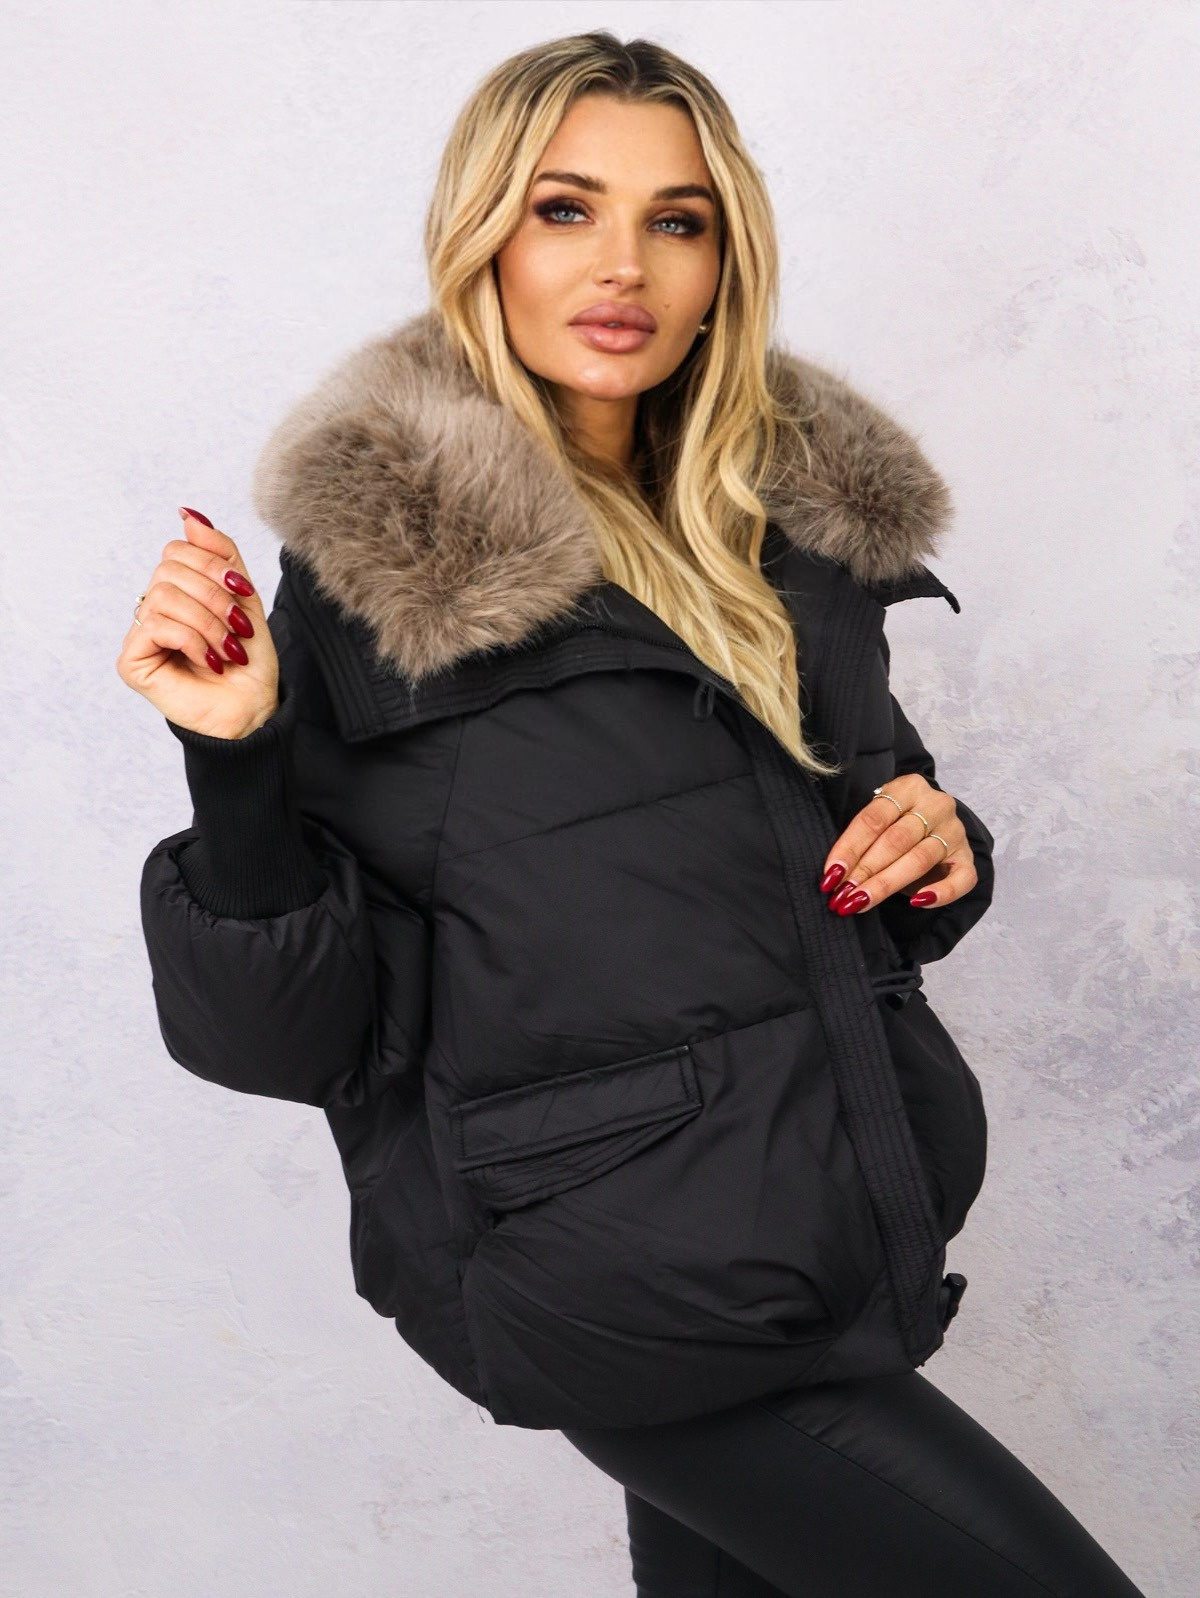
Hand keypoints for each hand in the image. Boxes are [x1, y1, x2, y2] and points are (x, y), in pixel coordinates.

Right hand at [116, 509, 278, 739]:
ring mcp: (140, 635)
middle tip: (239, 627)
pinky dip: (192, 641)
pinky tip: (212, 661)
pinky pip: (156, 626)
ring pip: (163, 595)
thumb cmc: (249, 661)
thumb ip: (220, 555)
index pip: (178, 550)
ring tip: (228, 650)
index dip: (213, 565)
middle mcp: (153, 609)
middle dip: (214, 596)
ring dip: (208, 622)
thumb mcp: (243, 598)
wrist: (254, 708)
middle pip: (169, 569)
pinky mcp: (132, 661)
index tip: (244, 594)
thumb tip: (188, 514)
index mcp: (178, 592)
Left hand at [816, 774, 977, 913]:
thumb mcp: (878, 818)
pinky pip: (961, 879)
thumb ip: (862, 837)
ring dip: (887, 884)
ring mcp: (954, 831)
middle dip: (865, 870)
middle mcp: (936, 805)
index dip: (849, 848)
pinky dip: (941, 892)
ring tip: (862, 902)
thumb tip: (834, 874)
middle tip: (843, 895)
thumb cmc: (894, 822)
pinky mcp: (967, 856)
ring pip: (920, 859)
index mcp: (908, 787)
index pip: (873, 819)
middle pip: (896, 840)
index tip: (831, 875)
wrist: (931, 822)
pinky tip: (917, 902)